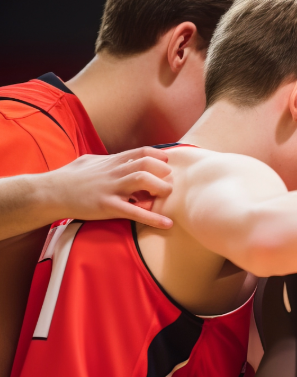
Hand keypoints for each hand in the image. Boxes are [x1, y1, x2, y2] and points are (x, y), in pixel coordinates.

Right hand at [41, 147, 173, 228]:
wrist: (48, 193)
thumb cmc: (67, 178)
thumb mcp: (88, 161)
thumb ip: (106, 160)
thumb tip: (118, 158)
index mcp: (111, 162)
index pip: (141, 152)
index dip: (159, 156)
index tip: (168, 163)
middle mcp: (113, 172)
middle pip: (146, 164)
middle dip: (163, 172)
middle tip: (168, 183)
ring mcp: (110, 188)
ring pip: (142, 180)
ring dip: (160, 188)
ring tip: (166, 196)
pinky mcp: (106, 206)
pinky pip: (134, 211)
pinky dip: (153, 218)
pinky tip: (167, 224)